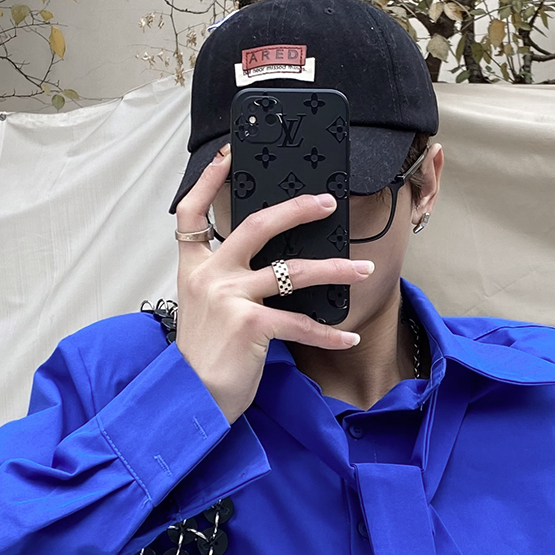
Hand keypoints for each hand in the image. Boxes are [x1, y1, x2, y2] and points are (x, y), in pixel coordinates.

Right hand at [173, 145, 371, 422]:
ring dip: (334, 269)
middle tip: (327, 202)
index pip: (191, 212)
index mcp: (194, 269)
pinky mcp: (250, 325)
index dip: (209, 180)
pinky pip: (299, 323)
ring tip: (363, 269)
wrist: (191, 399)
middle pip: (257, 225)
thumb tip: (271, 267)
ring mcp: (229, 298)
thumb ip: (227, 282)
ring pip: (292, 272)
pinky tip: (346, 337)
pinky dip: (327, 334)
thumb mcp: (205, 310)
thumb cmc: (204, 357)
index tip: (228, 155)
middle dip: (298, 208)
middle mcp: (210, 276)